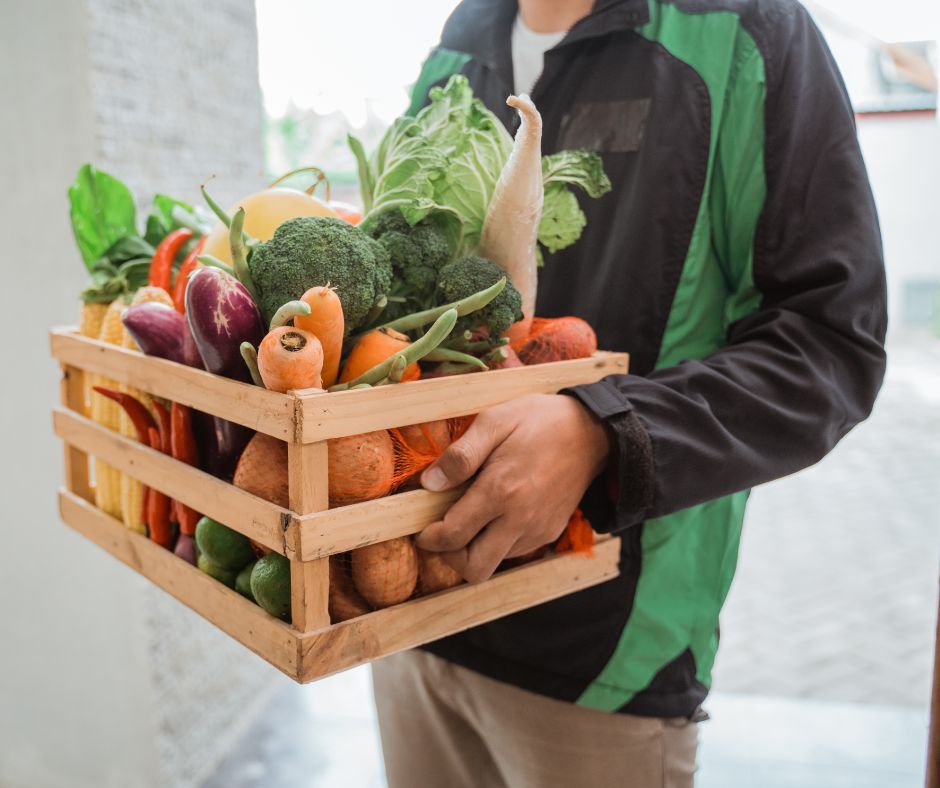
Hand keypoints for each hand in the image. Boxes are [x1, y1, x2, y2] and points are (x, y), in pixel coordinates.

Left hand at [415, 393, 610, 582]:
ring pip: (494, 563)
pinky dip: (496, 543)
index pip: (453, 535)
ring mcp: (537, 529)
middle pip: (474, 568)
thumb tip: (429, 483)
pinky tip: (494, 515)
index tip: (422, 529)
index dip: (429, 538)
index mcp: (501, 490)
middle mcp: (520, 518)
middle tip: (442, 534)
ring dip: (474, 550)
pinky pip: (513, 552)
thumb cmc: (539, 421)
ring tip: (469, 518)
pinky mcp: (549, 532)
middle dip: (449, 557)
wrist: (591, 432)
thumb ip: (460, 455)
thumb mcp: (495, 421)